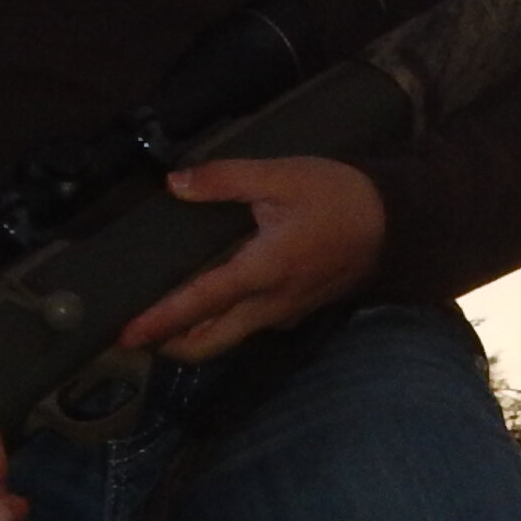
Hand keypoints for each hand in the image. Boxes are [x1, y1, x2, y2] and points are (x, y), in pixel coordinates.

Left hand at [121, 155, 384, 361]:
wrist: (396, 222)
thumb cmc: (338, 196)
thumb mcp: (282, 175)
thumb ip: (225, 179)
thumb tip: (175, 184)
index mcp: (261, 271)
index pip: (199, 303)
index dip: (159, 321)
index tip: (124, 335)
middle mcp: (269, 304)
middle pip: (208, 344)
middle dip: (167, 344)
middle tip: (132, 334)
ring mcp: (283, 313)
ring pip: (227, 339)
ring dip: (191, 337)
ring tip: (159, 320)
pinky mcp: (294, 311)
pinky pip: (247, 327)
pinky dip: (219, 323)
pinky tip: (207, 300)